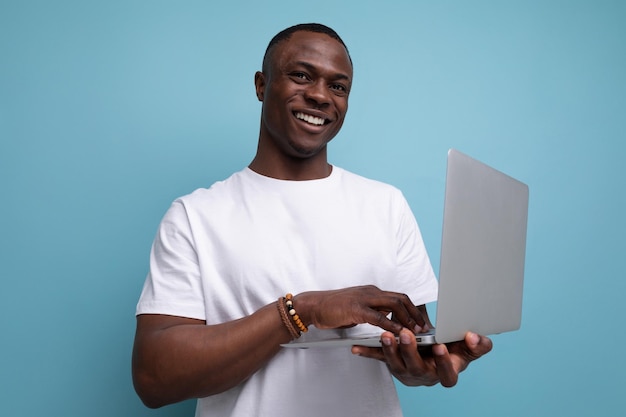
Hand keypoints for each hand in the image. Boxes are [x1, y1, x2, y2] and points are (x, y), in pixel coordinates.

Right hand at [294, 286, 426, 334]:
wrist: (313, 306)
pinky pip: (378, 317)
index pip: (398, 297)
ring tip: (414, 331)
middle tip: (423, 328)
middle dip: (414, 314)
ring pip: (393, 304)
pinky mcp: (356, 309)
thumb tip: (386, 318)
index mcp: (372, 292)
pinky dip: (390, 325)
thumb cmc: (332, 309)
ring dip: (407, 319)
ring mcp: (364, 299)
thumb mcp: (357, 308)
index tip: (419, 322)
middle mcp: (371, 292)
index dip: (411, 309)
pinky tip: (397, 333)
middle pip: (401, 299)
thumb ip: (372, 311)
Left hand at [351, 328, 492, 386]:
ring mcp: (407, 370)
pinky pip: (379, 359)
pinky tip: (356, 348)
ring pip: (397, 365)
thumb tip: (474, 337)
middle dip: (410, 351)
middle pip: (417, 368)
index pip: (447, 374)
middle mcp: (425, 375)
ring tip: (385, 335)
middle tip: (406, 334)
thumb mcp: (471, 349)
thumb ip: (479, 345)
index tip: (441, 346)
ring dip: (390, 350)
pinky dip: (367, 353)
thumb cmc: (455, 350)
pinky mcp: (393, 363)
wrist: (439, 351)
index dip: (444, 363)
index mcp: (446, 372)